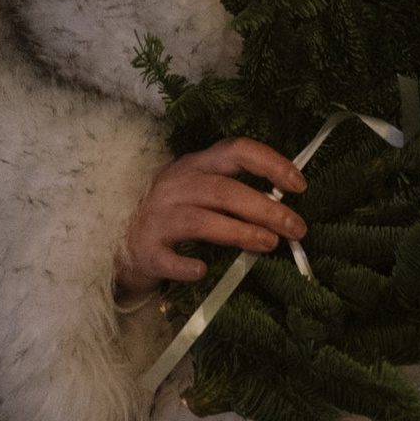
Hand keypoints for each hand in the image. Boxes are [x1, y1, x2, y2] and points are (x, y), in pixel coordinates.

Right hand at [119, 136, 308, 291]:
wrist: (120, 239)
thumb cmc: (173, 214)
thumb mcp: (199, 190)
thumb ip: (233, 193)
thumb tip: (285, 209)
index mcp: (195, 165)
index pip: (236, 150)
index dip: (271, 163)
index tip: (299, 185)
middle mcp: (176, 185)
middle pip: (225, 190)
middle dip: (266, 209)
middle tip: (297, 229)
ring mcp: (158, 217)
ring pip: (202, 220)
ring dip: (241, 232)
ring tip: (270, 245)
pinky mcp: (146, 249)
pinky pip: (168, 258)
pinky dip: (186, 265)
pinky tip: (203, 270)